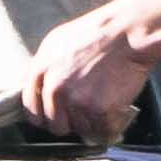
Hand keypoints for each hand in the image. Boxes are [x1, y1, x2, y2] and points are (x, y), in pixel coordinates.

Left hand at [18, 1, 160, 146]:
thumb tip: (41, 88)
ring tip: (104, 104)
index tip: (54, 117)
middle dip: (69, 122)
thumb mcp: (58, 41)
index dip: (44, 115)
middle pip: (54, 124)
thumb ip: (46, 67)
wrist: (129, 31)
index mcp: (40, 70)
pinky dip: (111, 124)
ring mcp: (75, 100)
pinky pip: (102, 130)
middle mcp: (53, 87)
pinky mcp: (97, 109)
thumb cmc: (99, 31)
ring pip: (79, 129)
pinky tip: (117, 110)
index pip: (31, 107)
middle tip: (84, 113)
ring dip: (92, 123)